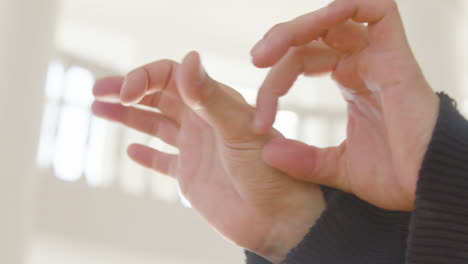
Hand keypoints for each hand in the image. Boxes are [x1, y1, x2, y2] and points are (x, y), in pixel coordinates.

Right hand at [92, 52, 324, 262]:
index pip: (171, 77)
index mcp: (215, 103)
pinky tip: (132, 150)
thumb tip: (189, 58)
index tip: (123, 94)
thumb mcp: (239, 129)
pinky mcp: (191, 176)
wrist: (278, 219)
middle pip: (158, 97)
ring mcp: (195, 149)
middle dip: (127, 91)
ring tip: (99, 109)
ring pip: (155, 126)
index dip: (144, 78)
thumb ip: (210, 97)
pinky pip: (163, 161)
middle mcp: (202, 122)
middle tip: (98, 91)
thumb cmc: (269, 172)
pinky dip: (147, 155)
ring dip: (128, 117)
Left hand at [251, 0, 438, 210]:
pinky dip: (345, 8)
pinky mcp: (396, 55)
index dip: (275, 84)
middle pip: (313, 36)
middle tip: (255, 62)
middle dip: (278, 45)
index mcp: (352, 82)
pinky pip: (377, 10)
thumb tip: (266, 152)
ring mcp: (380, 57)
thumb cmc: (396, 177)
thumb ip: (303, 159)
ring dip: (296, 29)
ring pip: (335, 19)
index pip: (302, 61)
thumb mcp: (336, 168)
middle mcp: (364, 64)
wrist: (431, 189)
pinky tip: (316, 25)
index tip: (259, 123)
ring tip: (265, 54)